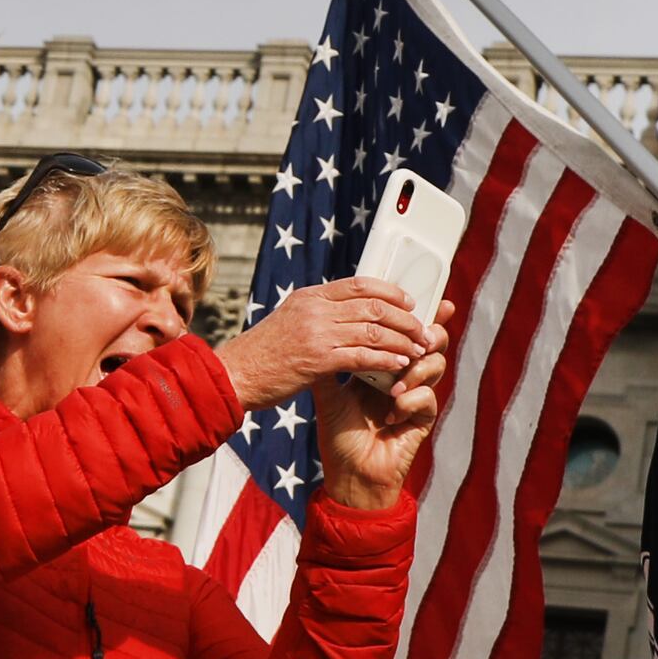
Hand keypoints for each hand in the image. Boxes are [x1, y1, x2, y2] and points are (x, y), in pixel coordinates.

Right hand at [220, 277, 443, 414]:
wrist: (236, 375)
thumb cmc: (262, 354)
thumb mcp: (289, 320)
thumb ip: (317, 314)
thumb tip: (346, 315)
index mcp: (310, 297)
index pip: (359, 284)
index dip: (390, 291)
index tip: (407, 302)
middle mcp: (316, 310)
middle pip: (374, 306)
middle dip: (404, 319)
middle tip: (421, 330)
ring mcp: (317, 333)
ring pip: (374, 331)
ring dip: (401, 342)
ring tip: (416, 351)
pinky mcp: (318, 360)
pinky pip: (363, 357)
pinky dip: (386, 360)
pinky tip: (399, 365)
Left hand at [309, 328, 451, 506]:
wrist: (348, 474)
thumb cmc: (339, 434)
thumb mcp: (328, 392)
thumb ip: (330, 361)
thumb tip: (321, 327)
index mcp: (384, 363)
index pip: (402, 331)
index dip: (415, 313)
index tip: (424, 294)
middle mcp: (404, 375)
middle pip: (430, 342)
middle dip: (428, 332)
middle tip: (420, 334)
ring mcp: (416, 396)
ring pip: (436, 365)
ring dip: (417, 369)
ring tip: (395, 382)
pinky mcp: (422, 419)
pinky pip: (428, 399)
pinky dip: (410, 400)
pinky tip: (390, 413)